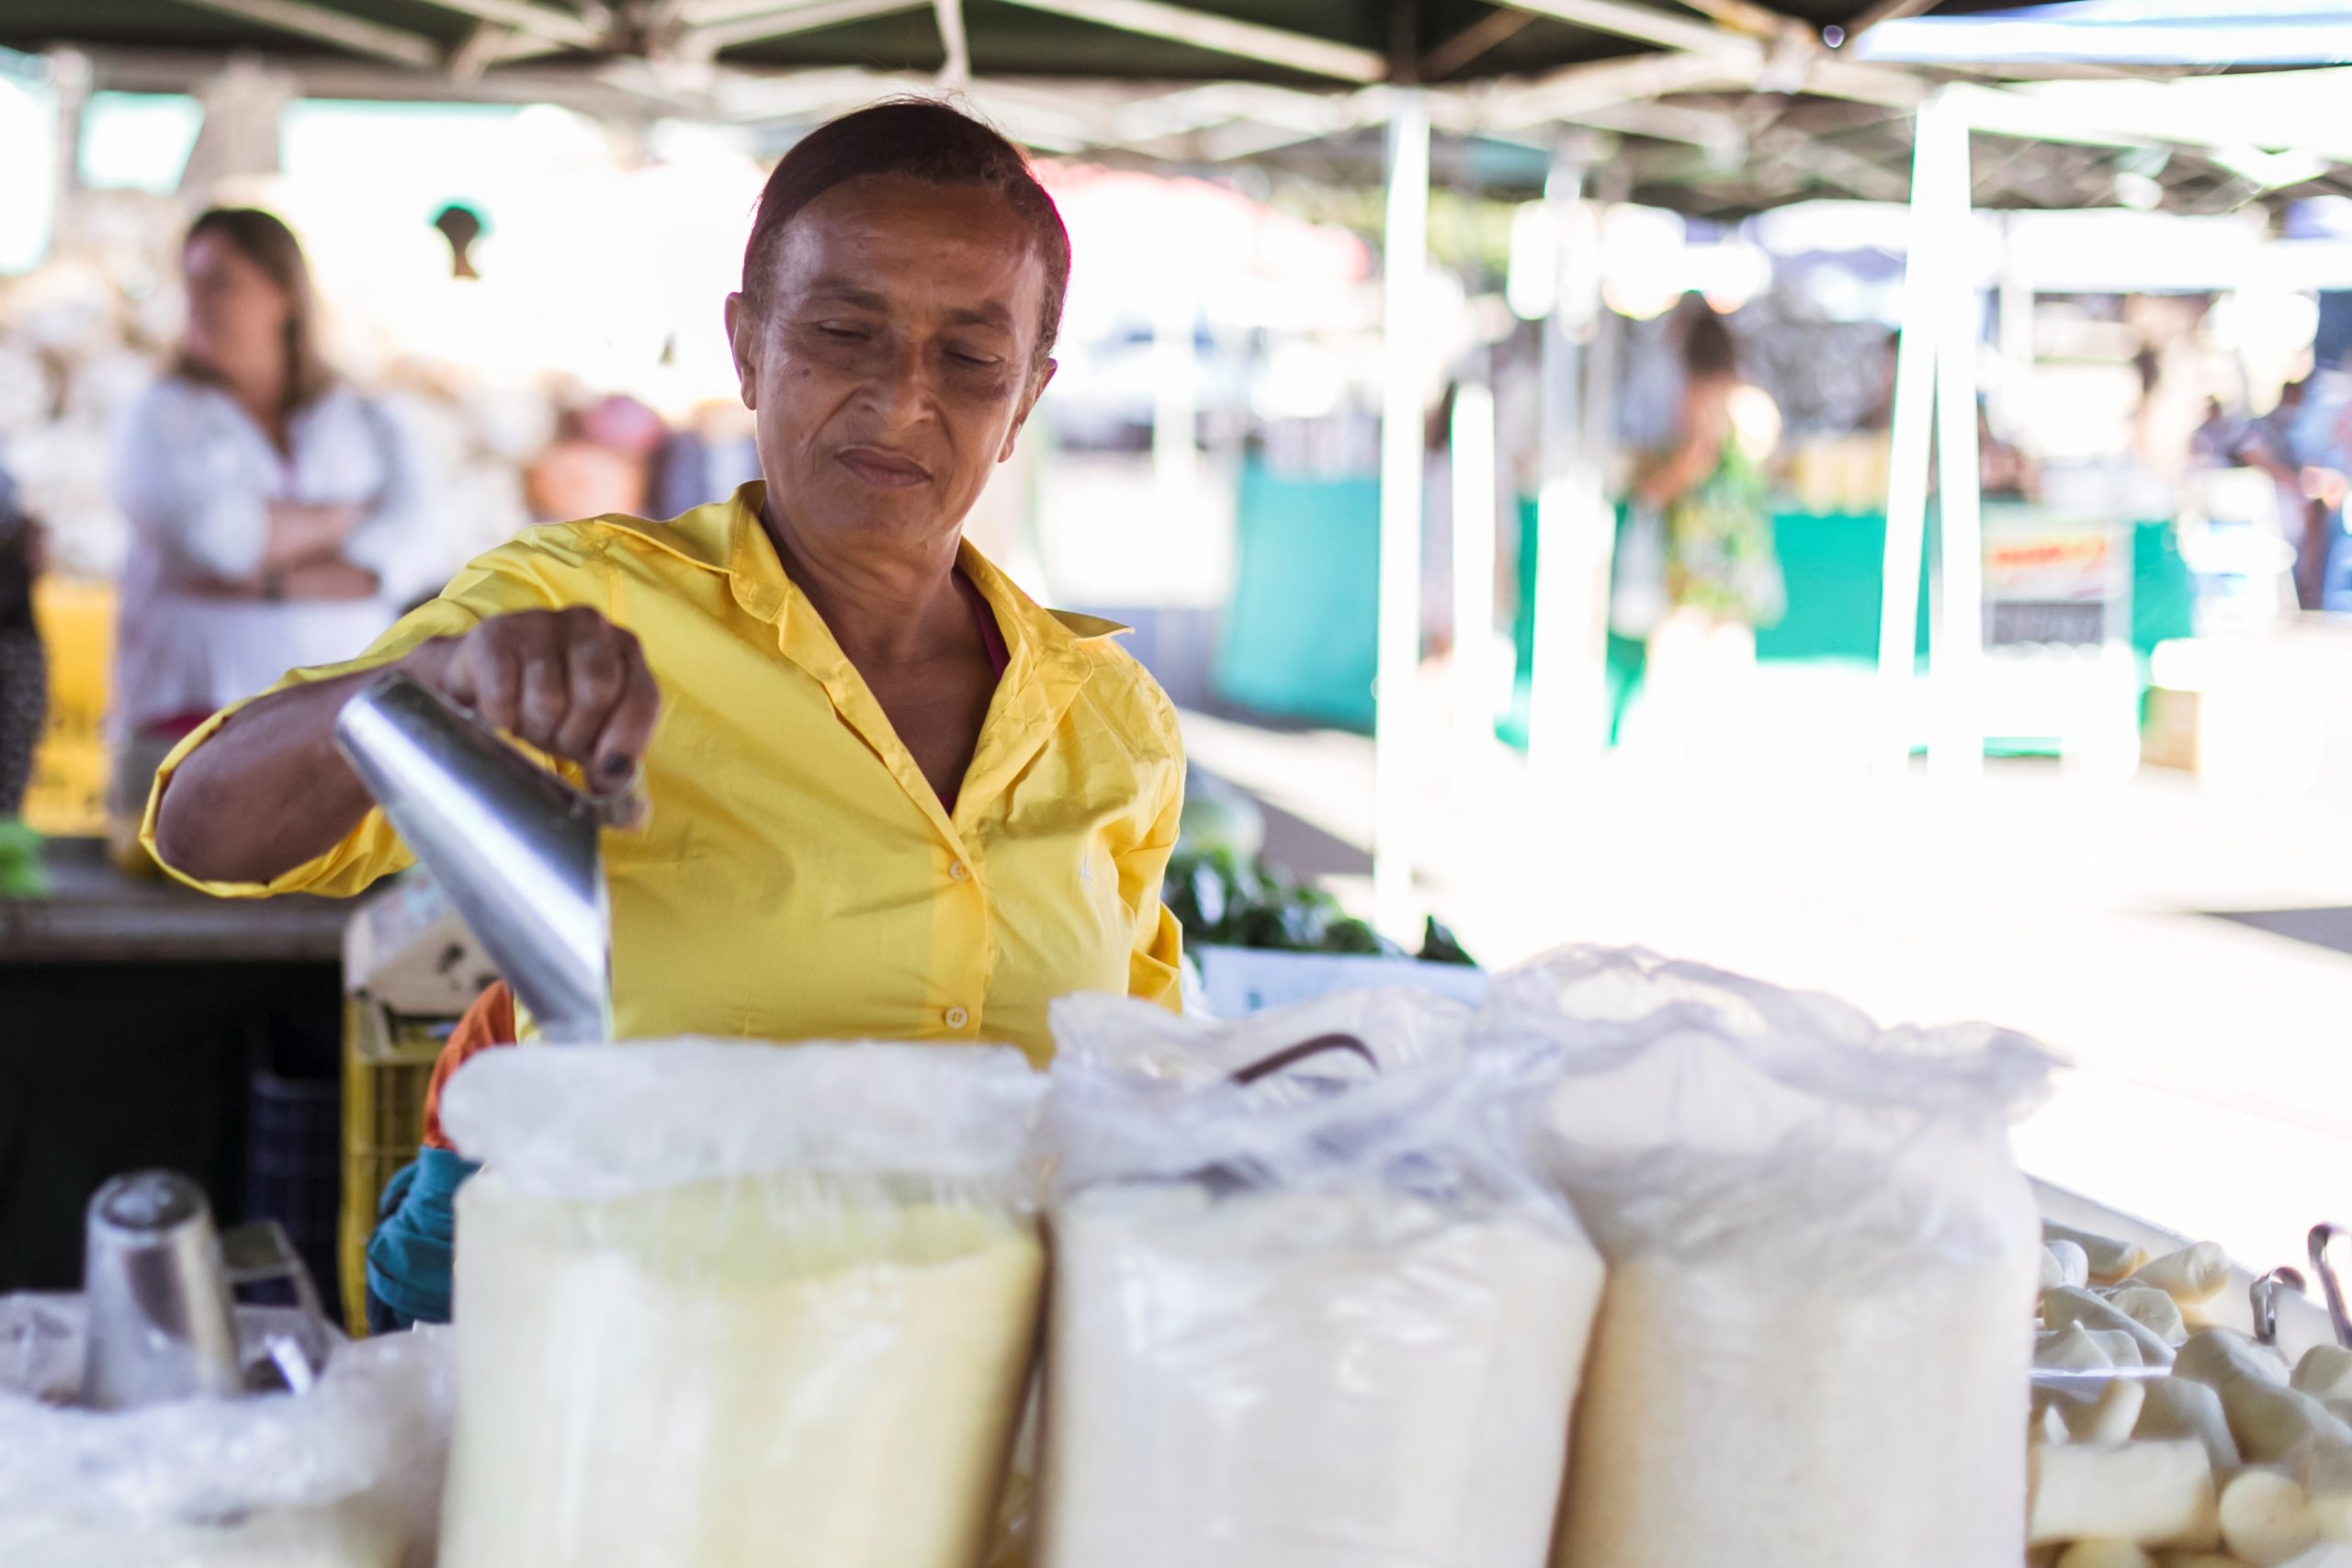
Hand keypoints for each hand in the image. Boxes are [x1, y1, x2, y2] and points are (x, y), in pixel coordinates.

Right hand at [402, 607, 659, 787]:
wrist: (478, 681)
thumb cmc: (548, 712)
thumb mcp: (588, 741)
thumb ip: (615, 775)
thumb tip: (633, 818)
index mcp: (626, 652)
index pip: (642, 697)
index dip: (626, 742)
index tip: (605, 775)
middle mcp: (591, 627)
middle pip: (596, 694)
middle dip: (573, 735)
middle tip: (555, 742)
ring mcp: (543, 624)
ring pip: (548, 698)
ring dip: (533, 729)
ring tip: (527, 724)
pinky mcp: (496, 634)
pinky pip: (504, 694)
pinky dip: (500, 719)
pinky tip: (499, 716)